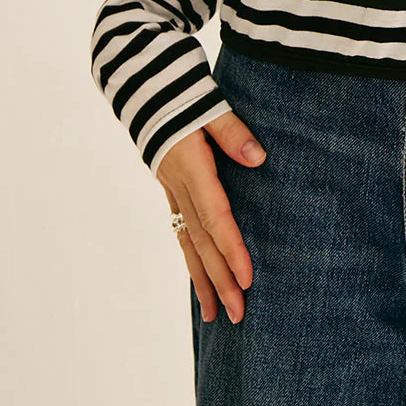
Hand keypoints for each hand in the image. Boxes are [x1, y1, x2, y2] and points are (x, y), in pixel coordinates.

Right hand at [156, 111, 267, 324]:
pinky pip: (182, 234)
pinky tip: (200, 281)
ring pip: (188, 244)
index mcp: (192, 170)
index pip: (215, 219)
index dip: (231, 250)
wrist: (147, 89)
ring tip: (215, 316)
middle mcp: (179, 189)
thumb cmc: (185, 96)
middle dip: (220, 281)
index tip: (247, 280)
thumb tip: (258, 158)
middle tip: (238, 316)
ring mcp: (173, 193)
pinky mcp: (172, 191)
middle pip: (202, 243)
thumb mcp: (211, 107)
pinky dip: (191, 260)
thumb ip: (233, 132)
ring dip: (203, 281)